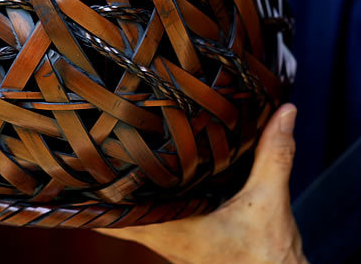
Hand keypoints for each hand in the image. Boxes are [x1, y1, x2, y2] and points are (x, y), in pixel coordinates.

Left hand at [97, 104, 307, 263]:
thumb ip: (274, 154)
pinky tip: (143, 177)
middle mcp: (166, 240)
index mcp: (176, 232)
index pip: (119, 216)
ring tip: (100, 158)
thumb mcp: (270, 200)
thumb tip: (285, 111)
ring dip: (121, 194)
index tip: (75, 170)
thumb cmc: (268, 253)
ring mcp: (172, 243)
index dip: (95, 194)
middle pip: (117, 215)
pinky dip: (143, 200)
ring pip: (133, 218)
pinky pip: (151, 220)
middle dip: (101, 188)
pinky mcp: (184, 241)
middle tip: (81, 154)